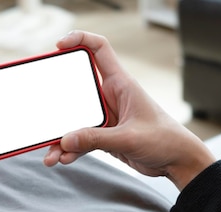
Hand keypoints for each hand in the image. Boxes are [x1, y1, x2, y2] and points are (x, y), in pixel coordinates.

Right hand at [43, 31, 215, 189]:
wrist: (178, 162)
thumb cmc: (165, 140)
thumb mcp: (129, 138)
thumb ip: (95, 139)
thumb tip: (65, 141)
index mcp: (121, 84)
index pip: (99, 49)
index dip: (79, 40)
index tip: (59, 46)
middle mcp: (111, 97)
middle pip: (76, 90)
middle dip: (56, 102)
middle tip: (42, 112)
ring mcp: (107, 117)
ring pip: (75, 121)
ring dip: (61, 137)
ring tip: (49, 154)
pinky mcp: (105, 136)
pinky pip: (81, 140)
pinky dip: (71, 149)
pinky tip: (63, 159)